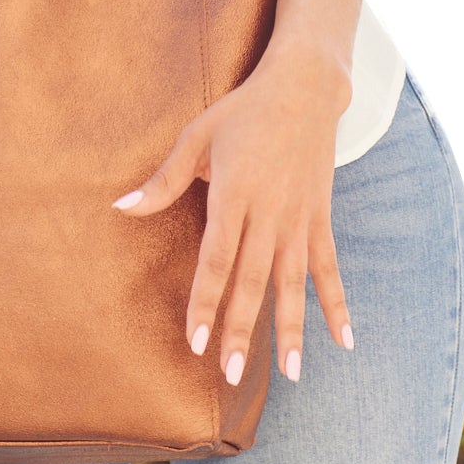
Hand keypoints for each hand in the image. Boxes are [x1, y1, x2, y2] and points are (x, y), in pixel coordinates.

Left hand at [109, 45, 354, 383]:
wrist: (304, 87)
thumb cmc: (241, 112)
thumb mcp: (196, 138)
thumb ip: (162, 181)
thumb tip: (119, 208)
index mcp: (234, 195)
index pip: (216, 261)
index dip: (206, 303)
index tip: (196, 343)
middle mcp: (269, 213)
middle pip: (253, 281)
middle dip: (242, 330)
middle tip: (233, 374)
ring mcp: (299, 218)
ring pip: (293, 283)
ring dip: (292, 330)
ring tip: (293, 376)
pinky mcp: (321, 217)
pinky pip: (329, 268)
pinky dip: (337, 304)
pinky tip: (344, 341)